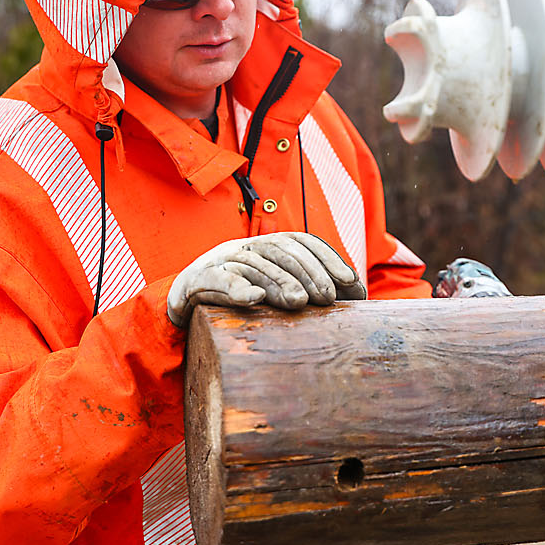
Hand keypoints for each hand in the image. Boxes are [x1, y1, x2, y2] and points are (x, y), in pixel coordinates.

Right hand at [166, 232, 366, 325]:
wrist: (184, 300)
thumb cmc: (241, 298)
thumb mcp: (277, 291)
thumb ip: (311, 288)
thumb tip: (361, 298)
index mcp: (268, 245)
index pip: (302, 241)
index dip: (328, 258)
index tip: (350, 282)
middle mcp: (247, 246)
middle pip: (282, 251)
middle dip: (309, 274)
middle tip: (326, 300)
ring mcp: (220, 260)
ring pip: (255, 265)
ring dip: (280, 283)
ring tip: (299, 303)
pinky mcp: (196, 280)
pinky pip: (216, 280)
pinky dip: (236, 288)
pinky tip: (254, 299)